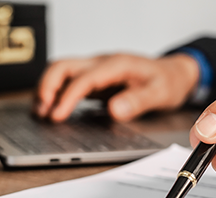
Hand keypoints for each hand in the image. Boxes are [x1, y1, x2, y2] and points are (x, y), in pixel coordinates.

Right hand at [34, 53, 198, 121]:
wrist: (174, 74)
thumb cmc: (167, 82)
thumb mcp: (160, 93)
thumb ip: (137, 101)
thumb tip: (114, 110)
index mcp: (116, 65)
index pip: (84, 78)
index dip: (67, 97)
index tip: (57, 116)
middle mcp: (102, 64)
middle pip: (63, 66)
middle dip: (47, 87)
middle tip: (41, 113)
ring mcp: (96, 70)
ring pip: (61, 72)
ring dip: (47, 90)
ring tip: (41, 113)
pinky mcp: (94, 80)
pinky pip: (69, 82)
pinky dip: (56, 94)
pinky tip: (52, 110)